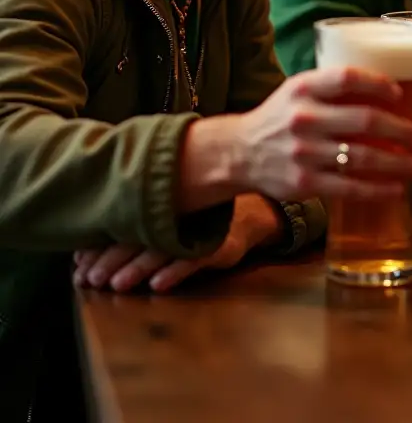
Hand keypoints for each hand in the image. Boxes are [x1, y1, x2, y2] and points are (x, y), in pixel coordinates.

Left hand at [74, 194, 281, 293]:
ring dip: (138, 267)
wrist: (253, 212)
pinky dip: (176, 271)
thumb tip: (82, 254)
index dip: (99, 246)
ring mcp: (198, 229)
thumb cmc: (200, 219)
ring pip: (163, 249)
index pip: (123, 226)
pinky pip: (195, 258)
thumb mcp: (169, 218)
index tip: (78, 266)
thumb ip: (132, 231)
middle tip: (90, 279)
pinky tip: (159, 284)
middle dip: (111, 259)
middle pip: (138, 237)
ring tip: (118, 284)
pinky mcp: (220, 243)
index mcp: (160, 207)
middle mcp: (176, 215)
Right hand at [232, 67, 411, 201]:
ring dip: (397, 162)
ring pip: (363, 157)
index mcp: (303, 88)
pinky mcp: (304, 183)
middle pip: (365, 121)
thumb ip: (333, 88)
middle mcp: (304, 118)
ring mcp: (304, 152)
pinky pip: (349, 188)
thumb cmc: (280, 117)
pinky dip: (378, 190)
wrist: (238, 152)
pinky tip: (396, 188)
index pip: (348, 78)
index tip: (399, 94)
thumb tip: (386, 90)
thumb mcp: (298, 90)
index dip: (378, 84)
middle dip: (400, 130)